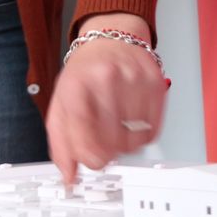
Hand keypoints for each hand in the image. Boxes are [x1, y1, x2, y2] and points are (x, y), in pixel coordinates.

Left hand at [45, 13, 166, 186]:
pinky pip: (153, 129)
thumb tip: (68, 176)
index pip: (82, 134)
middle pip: (111, 141)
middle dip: (107, 153)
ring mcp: (132, 79)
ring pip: (134, 139)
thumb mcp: (62, 103)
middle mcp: (105, 79)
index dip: (88, 155)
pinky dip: (143, 135)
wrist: (112, 39)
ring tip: (118, 129)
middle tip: (105, 147)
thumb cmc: (86, 73)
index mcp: (76, 84)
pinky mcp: (154, 83)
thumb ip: (61, 143)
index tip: (91, 160)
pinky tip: (133, 123)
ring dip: (126, 144)